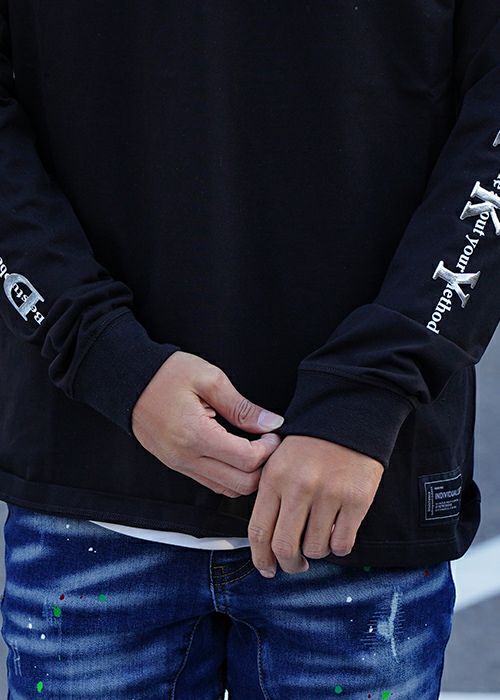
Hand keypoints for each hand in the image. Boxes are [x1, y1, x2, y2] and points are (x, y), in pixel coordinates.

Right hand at [131, 351, 283, 495]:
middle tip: (268, 443)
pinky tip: (236, 453)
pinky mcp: (176, 465)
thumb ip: (242, 406)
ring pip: (227, 490)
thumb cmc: (165, 374)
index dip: (269, 449)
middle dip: (263, 467)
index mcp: (196, 435)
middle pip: (241, 485)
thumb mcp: (209, 379)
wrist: (126, 380)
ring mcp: (180, 465)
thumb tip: (271, 423)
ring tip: (254, 448)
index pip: (247, 461)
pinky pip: (211, 482)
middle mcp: (186, 458)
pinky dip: (230, 475)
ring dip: (248, 475)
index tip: (272, 433)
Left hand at [247, 435, 383, 576]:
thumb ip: (270, 493)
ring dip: (317, 552)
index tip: (267, 568)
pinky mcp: (356, 500)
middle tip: (296, 564)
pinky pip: (343, 543)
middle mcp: (298, 488)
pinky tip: (338, 533)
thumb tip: (266, 538)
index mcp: (274, 477)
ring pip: (315, 549)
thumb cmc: (312, 441)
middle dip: (289, 564)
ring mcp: (328, 495)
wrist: (350, 415)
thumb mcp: (279, 459)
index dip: (260, 557)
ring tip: (320, 538)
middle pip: (285, 546)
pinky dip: (339, 547)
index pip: (258, 530)